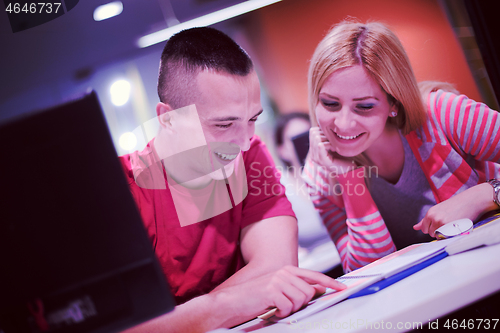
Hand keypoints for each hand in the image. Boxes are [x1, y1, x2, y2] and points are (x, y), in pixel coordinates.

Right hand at [212, 265, 345, 322]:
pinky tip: (272, 310)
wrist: (233, 301)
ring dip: (290, 309)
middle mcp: (284, 272)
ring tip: (277, 308)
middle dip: (300, 304)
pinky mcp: (272, 290)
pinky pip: (289, 307)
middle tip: (285, 307)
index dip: (331, 282)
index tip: (343, 288)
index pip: (315, 275)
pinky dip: (281, 313)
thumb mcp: (279, 289)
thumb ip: (298, 287)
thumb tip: (318, 289)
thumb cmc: (256, 297)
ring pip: (301, 300)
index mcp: (288, 270)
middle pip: (309, 293)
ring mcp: (278, 280)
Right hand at [308, 127, 355, 175]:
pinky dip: (329, 144)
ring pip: (316, 137)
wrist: (350, 170)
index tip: (332, 138)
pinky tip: (334, 149)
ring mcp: (316, 158)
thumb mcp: (334, 144)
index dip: (323, 130)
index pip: (312, 131)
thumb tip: (325, 124)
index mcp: (314, 150)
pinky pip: (320, 145)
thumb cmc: (344, 157)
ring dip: (327, 139)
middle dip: (325, 134)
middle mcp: (312, 154)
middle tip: (333, 142)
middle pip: (313, 132)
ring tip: (334, 146)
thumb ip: (328, 136)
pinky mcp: (321, 160)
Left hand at [413, 183, 496, 236]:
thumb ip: (426, 220)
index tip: (440, 224)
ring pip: (439, 237)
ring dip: (445, 234)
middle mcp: (433, 218)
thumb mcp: (438, 210)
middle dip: (439, 231)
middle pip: (431, 234)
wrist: (471, 200)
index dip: (432, 229)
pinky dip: (451, 236)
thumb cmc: (456, 205)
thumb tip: (415, 228)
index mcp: (429, 213)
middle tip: (449, 223)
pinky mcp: (450, 227)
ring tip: (452, 225)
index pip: (424, 229)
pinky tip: (457, 227)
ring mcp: (441, 223)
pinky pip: (446, 238)